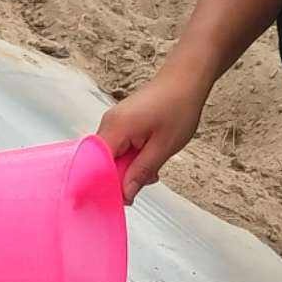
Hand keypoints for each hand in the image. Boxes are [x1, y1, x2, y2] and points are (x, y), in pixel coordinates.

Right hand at [97, 70, 205, 203]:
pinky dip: (132, 157)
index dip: (103, 186)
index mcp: (116, 128)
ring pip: (112, 157)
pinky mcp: (121, 122)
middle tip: (148, 180)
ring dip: (130, 167)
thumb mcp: (164, 146)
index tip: (117, 202)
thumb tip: (124, 195)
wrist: (185, 79)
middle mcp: (108, 124)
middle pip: (102, 163)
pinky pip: (119, 147)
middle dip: (122, 178)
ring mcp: (113, 122)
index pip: (95, 165)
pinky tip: (150, 156)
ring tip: (154, 166)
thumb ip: (141, 172)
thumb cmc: (179, 107)